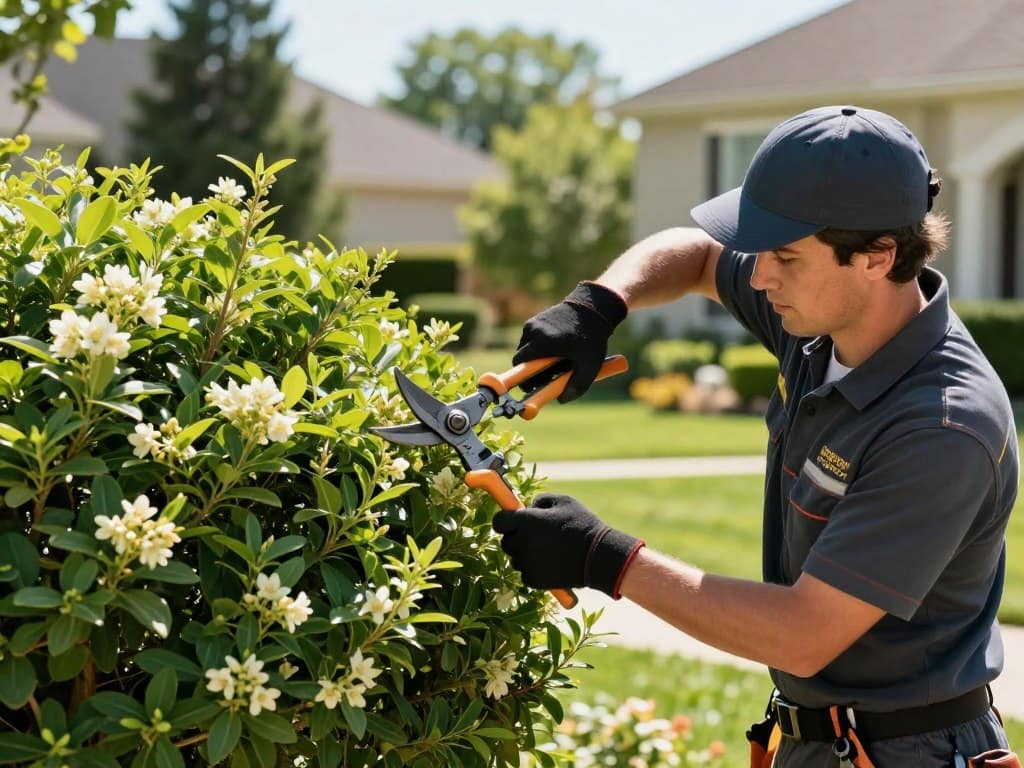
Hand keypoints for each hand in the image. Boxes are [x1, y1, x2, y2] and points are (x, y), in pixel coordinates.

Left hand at [492, 493, 643, 597]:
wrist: (599, 556)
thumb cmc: (583, 525)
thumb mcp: (564, 502)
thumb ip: (541, 500)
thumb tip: (529, 507)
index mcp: (527, 521)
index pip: (499, 522)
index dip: (505, 521)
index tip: (513, 522)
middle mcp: (522, 542)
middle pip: (506, 542)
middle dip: (516, 538)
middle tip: (535, 537)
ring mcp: (527, 563)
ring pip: (515, 559)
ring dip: (525, 555)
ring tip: (547, 551)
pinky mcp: (534, 580)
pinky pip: (525, 574)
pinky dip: (533, 570)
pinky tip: (550, 563)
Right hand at [513, 281, 627, 401]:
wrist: (593, 307)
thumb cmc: (592, 337)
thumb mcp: (590, 365)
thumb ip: (577, 386)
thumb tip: (561, 400)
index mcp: (543, 342)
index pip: (519, 365)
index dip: (523, 379)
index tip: (529, 387)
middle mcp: (534, 331)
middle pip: (521, 359)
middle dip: (531, 371)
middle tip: (546, 378)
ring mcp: (533, 323)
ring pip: (525, 349)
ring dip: (535, 359)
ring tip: (555, 361)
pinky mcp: (535, 319)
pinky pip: (531, 340)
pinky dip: (539, 348)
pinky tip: (556, 349)